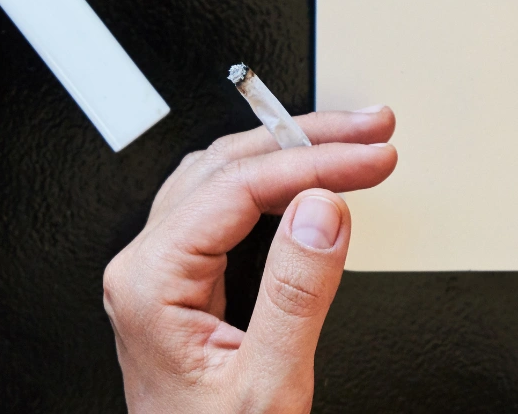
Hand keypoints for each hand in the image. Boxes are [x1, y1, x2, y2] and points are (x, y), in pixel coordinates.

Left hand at [103, 109, 397, 412]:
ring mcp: (161, 271)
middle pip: (226, 166)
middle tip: (370, 131)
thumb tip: (322, 209)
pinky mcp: (182, 282)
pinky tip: (308, 177)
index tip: (370, 160)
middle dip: (305, 139)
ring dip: (288, 151)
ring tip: (349, 142)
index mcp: (152, 282)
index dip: (313, 163)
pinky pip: (224, 206)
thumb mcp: (268, 385)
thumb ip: (296, 293)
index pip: (239, 189)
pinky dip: (273, 183)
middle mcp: (147, 267)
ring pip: (222, 176)